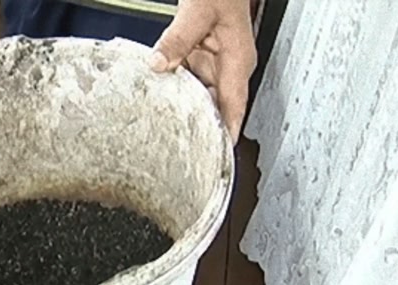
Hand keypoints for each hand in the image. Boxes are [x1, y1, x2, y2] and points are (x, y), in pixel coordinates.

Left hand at [148, 0, 256, 143]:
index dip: (226, 134)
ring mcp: (214, 61)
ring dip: (183, 107)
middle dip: (199, 126)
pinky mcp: (200, 55)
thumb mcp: (197, 11)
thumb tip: (159, 64)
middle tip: (179, 148)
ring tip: (165, 127)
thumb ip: (177, 39)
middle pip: (214, 106)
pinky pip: (186, 79)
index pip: (234, 107)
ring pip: (198, 94)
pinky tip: (159, 94)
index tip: (217, 157)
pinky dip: (174, 87)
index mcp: (238, 61)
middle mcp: (229, 65)